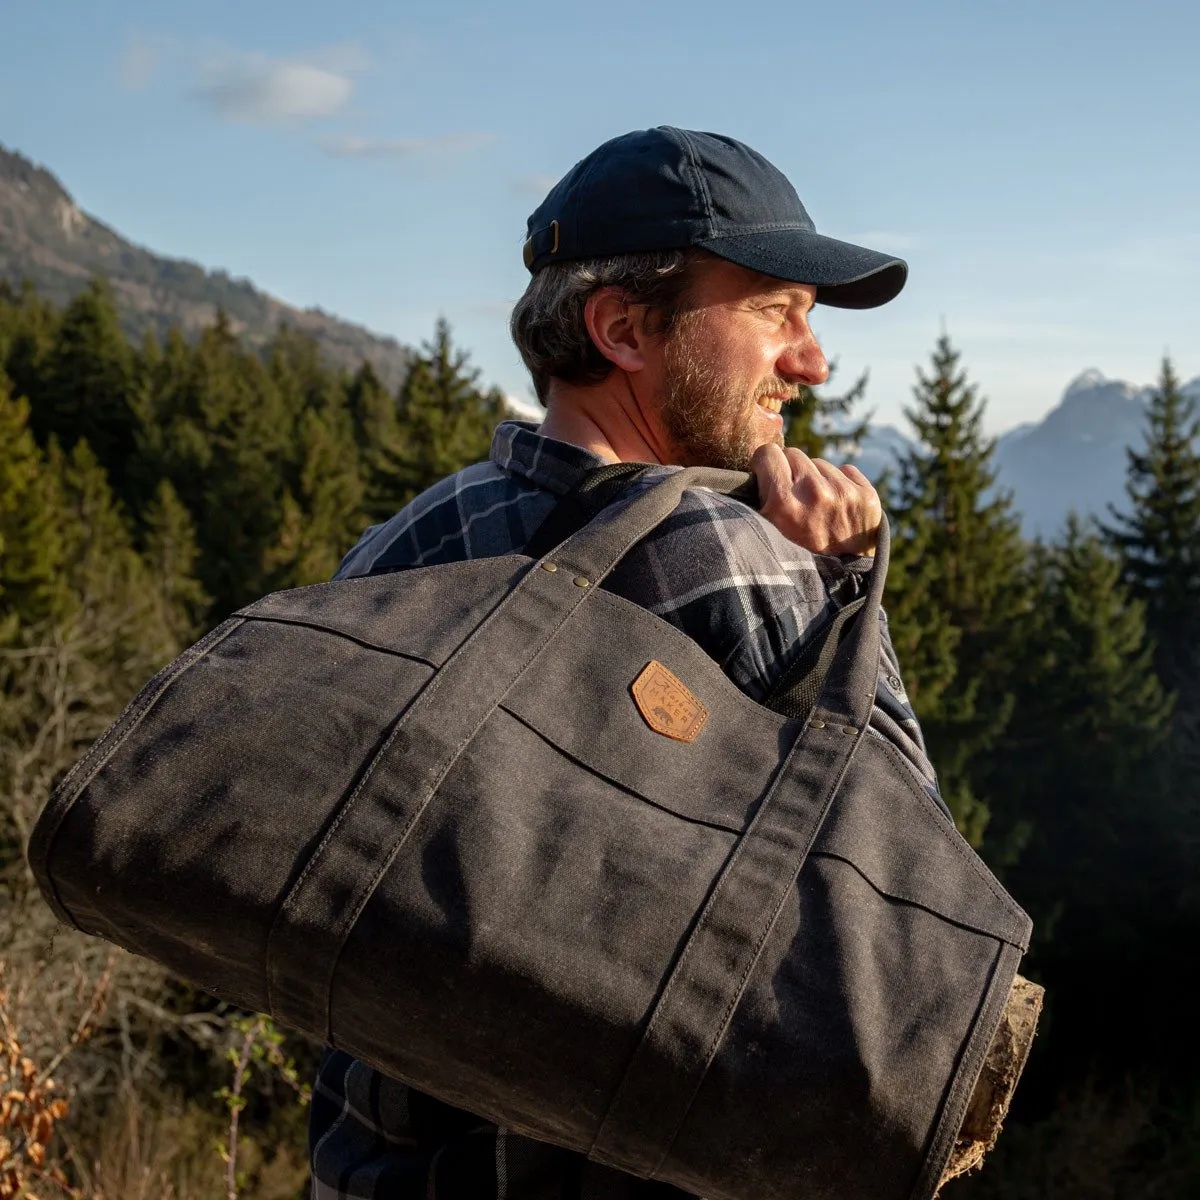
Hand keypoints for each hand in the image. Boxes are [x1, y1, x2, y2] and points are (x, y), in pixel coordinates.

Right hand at [750, 444, 880, 556]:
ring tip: (815, 509)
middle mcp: (815, 493)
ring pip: (819, 463)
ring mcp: (844, 494)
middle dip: (789, 472)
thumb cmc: (793, 561)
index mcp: (784, 502)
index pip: (768, 453)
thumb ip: (753, 502)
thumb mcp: (762, 535)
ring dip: (814, 479)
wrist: (839, 586)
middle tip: (792, 499)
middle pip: (794, 454)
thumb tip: (747, 474)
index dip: (765, 467)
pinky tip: (836, 508)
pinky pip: (845, 469)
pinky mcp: (866, 496)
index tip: (767, 481)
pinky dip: (839, 484)